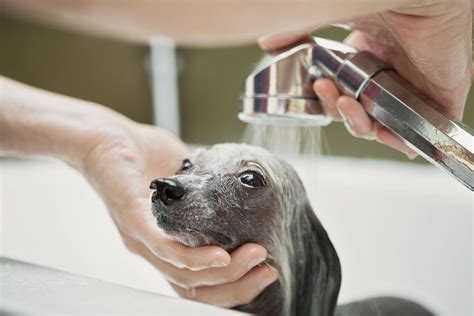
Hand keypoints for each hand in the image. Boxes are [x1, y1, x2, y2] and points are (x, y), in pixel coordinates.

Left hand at [80, 119, 276, 306]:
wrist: (104, 135)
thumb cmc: (143, 157)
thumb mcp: (185, 181)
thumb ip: (208, 197)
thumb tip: (241, 196)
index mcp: (165, 244)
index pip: (199, 283)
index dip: (234, 286)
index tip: (264, 271)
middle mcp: (152, 249)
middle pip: (194, 288)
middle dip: (236, 287)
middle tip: (266, 271)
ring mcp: (141, 238)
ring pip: (183, 275)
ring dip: (224, 273)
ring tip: (254, 258)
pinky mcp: (133, 219)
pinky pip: (164, 248)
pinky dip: (195, 258)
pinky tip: (221, 256)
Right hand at [259, 1, 471, 157]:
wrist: (421, 0)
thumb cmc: (385, 5)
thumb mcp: (331, 19)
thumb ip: (299, 32)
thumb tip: (266, 42)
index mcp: (367, 65)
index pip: (342, 97)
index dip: (327, 103)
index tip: (315, 91)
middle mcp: (387, 79)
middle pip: (356, 115)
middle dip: (336, 111)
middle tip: (327, 92)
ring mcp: (411, 92)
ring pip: (379, 128)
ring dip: (356, 123)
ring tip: (346, 103)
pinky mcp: (436, 103)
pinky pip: (414, 136)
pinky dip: (396, 140)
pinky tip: (380, 130)